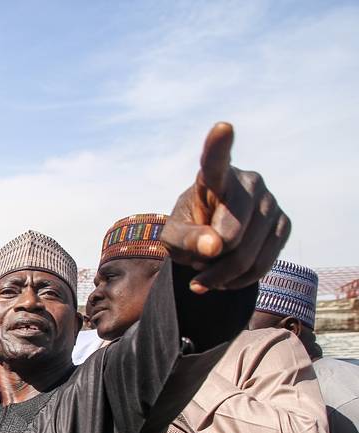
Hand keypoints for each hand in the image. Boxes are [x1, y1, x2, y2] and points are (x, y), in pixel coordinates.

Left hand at [162, 122, 289, 292]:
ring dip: (221, 274)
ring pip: (248, 254)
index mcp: (214, 177)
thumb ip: (188, 240)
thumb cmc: (187, 231)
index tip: (222, 127)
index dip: (219, 145)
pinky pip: (263, 264)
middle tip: (196, 260)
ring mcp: (271, 201)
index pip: (215, 161)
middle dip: (210, 258)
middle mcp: (250, 181)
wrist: (210, 242)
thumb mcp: (174, 239)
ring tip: (208, 268)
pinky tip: (226, 276)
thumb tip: (216, 247)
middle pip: (231, 234)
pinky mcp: (284, 223)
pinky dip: (239, 280)